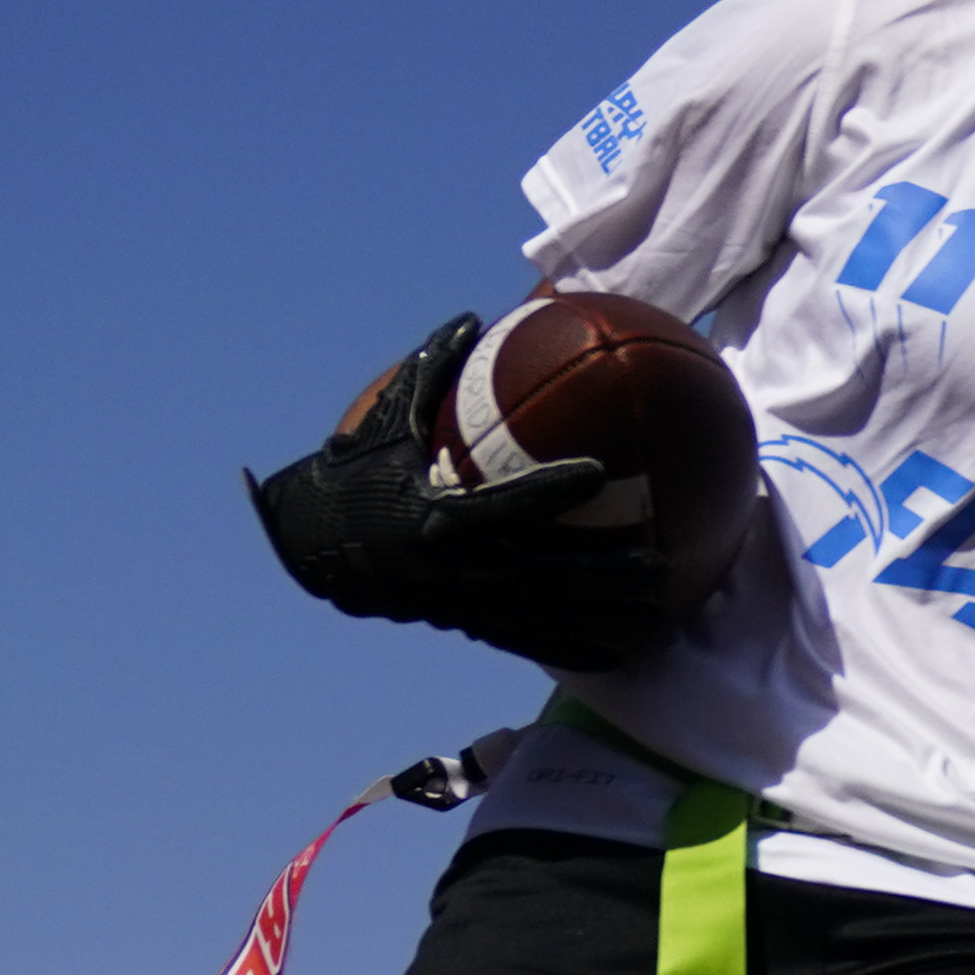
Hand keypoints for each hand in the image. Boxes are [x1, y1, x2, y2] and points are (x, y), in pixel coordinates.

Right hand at [247, 314, 672, 671]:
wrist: (313, 541)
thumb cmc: (360, 471)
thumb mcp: (389, 420)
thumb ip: (431, 371)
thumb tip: (471, 318)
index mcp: (436, 514)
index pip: (505, 504)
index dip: (551, 491)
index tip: (600, 474)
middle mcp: (453, 567)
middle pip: (544, 574)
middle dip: (604, 573)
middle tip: (661, 564)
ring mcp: (462, 601)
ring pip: (544, 614)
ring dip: (602, 615)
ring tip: (660, 610)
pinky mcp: (463, 622)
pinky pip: (526, 641)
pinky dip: (571, 650)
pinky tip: (619, 657)